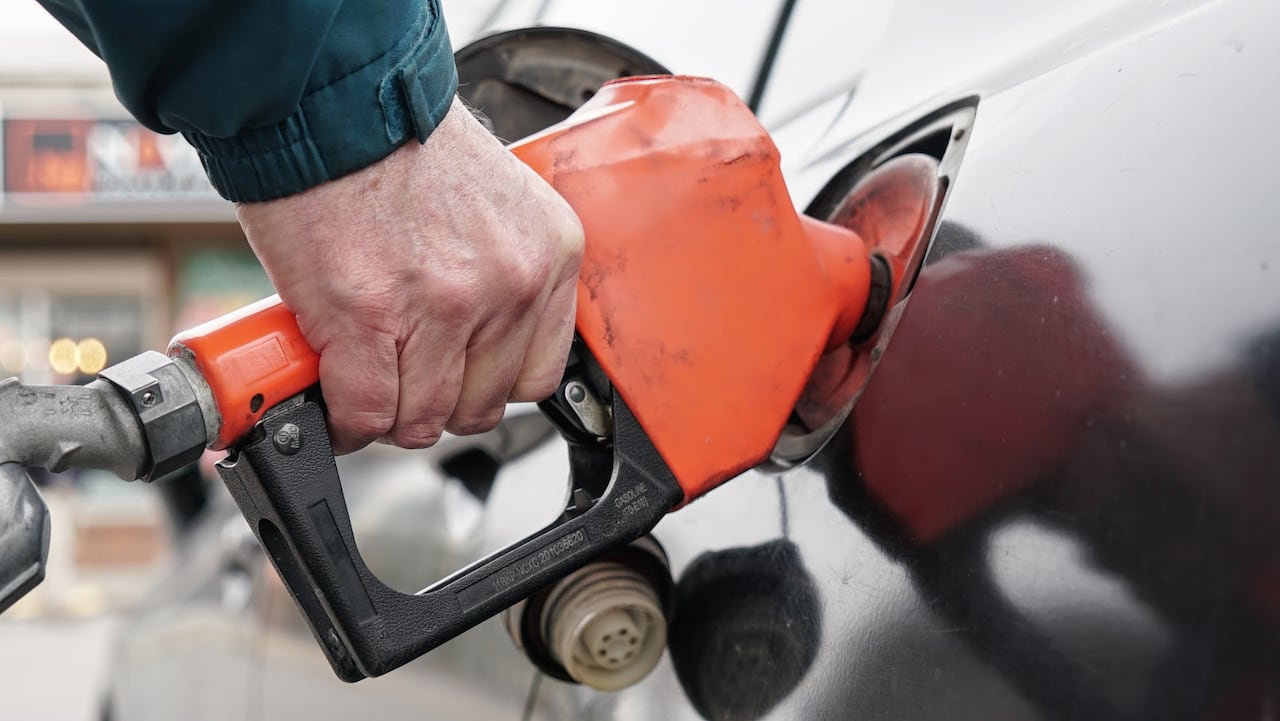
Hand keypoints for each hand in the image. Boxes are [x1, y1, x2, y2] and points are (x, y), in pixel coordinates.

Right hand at [235, 97, 583, 453]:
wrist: (335, 105)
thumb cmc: (403, 146)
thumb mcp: (498, 208)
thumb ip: (503, 277)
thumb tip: (480, 348)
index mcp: (550, 255)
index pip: (537, 376)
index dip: (485, 387)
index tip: (457, 380)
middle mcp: (510, 284)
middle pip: (479, 407)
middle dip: (433, 403)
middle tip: (399, 377)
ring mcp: (445, 306)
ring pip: (421, 419)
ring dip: (384, 411)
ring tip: (361, 376)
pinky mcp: (371, 318)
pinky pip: (365, 411)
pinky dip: (341, 417)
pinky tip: (330, 394)